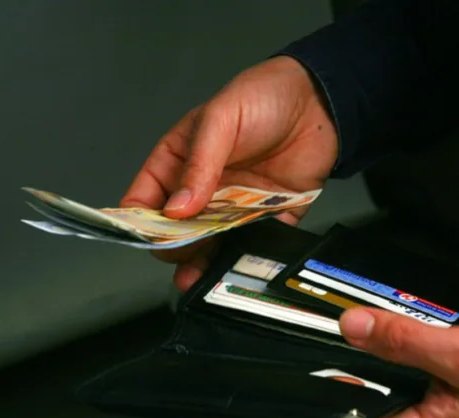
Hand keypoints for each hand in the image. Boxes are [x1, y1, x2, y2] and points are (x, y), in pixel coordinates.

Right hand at [120, 55, 337, 291]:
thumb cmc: (262, 96)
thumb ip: (199, 164)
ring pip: (210, 246)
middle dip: (173, 248)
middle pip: (177, 231)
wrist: (318, 103)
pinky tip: (238, 270)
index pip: (146, 198)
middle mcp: (203, 190)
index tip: (145, 238)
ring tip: (200, 280)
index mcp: (179, 162)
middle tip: (181, 256)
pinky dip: (245, 260)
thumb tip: (176, 209)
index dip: (140, 221)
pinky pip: (252, 246)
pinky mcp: (267, 218)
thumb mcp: (221, 120)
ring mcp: (234, 207)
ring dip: (204, 265)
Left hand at [339, 308, 458, 417]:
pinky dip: (404, 358)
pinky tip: (401, 340)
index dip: (333, 404)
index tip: (310, 382)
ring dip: (379, 363)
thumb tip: (353, 327)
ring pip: (395, 390)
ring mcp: (446, 415)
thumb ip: (405, 342)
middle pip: (375, 406)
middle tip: (337, 340)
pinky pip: (418, 380)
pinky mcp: (456, 396)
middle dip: (355, 376)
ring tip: (363, 333)